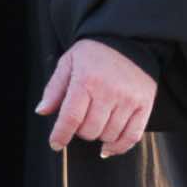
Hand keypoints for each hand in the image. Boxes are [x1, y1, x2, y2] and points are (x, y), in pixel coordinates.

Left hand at [36, 39, 156, 156]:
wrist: (129, 39)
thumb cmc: (95, 52)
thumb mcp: (69, 62)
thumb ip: (54, 88)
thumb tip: (42, 111)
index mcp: (87, 80)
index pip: (70, 119)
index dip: (60, 136)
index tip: (56, 144)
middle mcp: (109, 91)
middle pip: (90, 131)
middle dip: (81, 131)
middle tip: (81, 120)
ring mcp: (129, 98)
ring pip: (109, 135)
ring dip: (99, 135)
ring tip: (97, 122)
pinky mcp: (145, 103)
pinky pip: (132, 136)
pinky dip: (119, 146)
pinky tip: (109, 147)